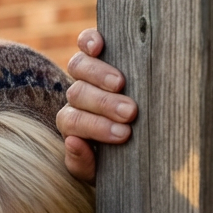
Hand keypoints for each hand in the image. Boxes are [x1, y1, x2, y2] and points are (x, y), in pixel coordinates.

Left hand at [56, 28, 137, 182]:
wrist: (140, 147)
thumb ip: (82, 163)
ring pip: (78, 67)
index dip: (96, 127)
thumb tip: (72, 142)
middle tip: (130, 112)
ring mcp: (84, 74)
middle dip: (103, 105)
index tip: (124, 135)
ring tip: (121, 84)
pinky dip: (89, 40)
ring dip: (98, 75)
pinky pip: (85, 43)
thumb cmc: (122, 159)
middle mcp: (75, 98)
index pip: (73, 123)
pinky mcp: (97, 53)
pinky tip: (98, 45)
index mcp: (72, 125)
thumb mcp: (99, 172)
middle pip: (77, 94)